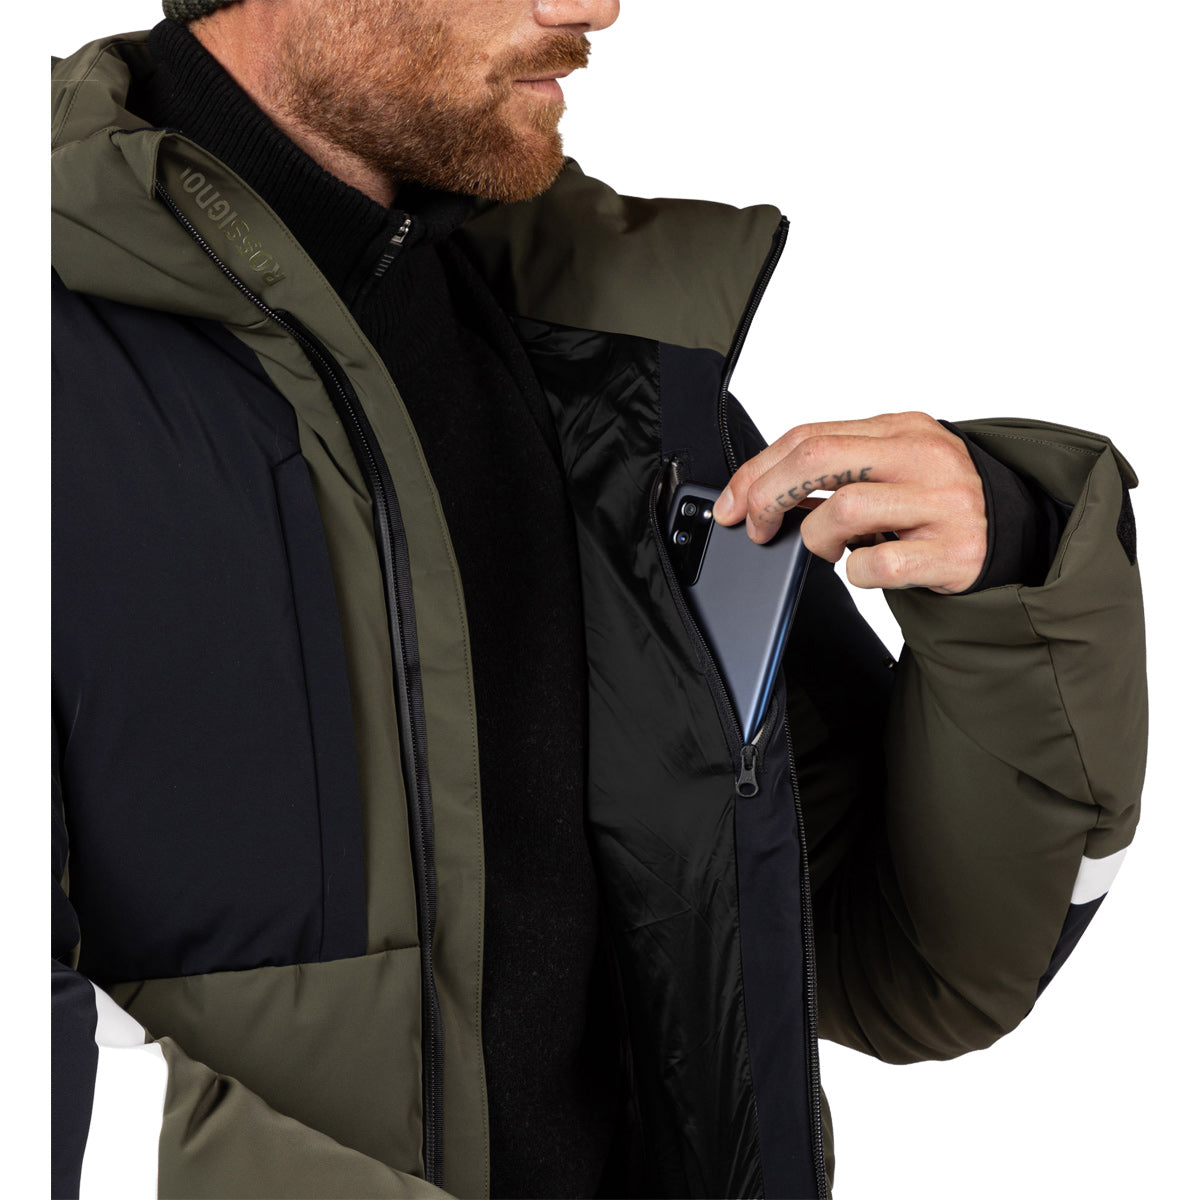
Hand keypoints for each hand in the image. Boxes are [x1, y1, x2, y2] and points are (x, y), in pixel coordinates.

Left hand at [711, 411, 986, 593]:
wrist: (1020, 534)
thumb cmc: (942, 503)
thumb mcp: (895, 467)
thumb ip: (841, 468)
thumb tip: (762, 491)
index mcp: (902, 428)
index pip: (809, 435)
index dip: (757, 470)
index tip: (731, 503)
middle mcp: (923, 456)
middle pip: (818, 457)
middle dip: (768, 495)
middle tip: (756, 527)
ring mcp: (942, 502)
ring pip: (843, 507)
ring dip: (817, 537)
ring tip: (829, 548)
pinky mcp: (953, 551)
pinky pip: (876, 563)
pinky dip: (855, 572)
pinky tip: (863, 568)